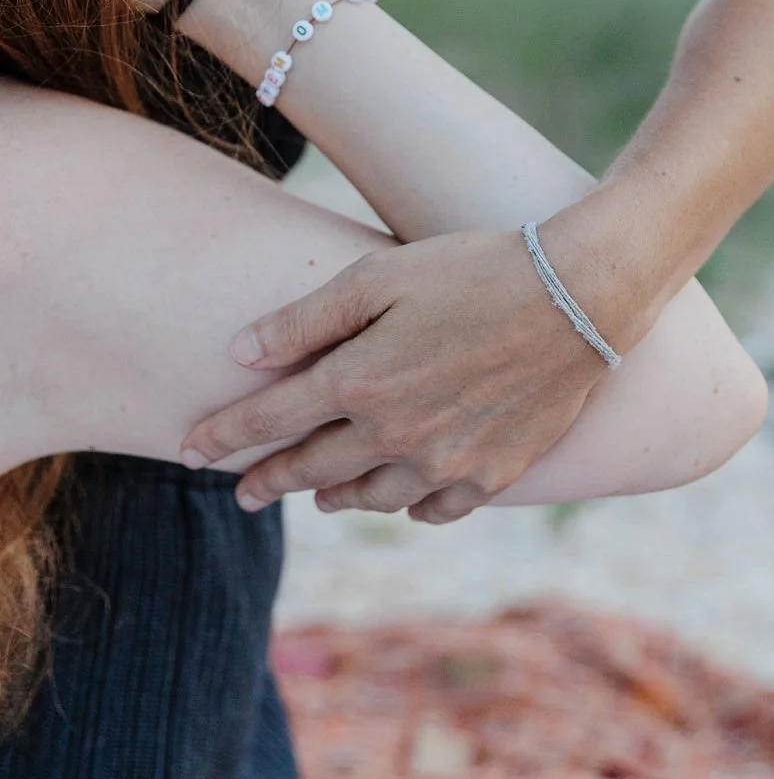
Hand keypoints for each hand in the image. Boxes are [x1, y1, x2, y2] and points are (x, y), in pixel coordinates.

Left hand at [181, 226, 615, 524]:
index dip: (223, 436)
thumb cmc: (474, 269)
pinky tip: (401, 499)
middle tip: (242, 489)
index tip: (189, 450)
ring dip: (334, 496)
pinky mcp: (495, 473)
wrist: (579, 296)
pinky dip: (408, 506)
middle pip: (312, 469)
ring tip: (317, 495)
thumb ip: (306, 319)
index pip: (269, 421)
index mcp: (360, 383)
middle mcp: (396, 437)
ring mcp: (447, 462)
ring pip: (371, 497)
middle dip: (268, 478)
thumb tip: (238, 353)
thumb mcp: (380, 275)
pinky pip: (435, 509)